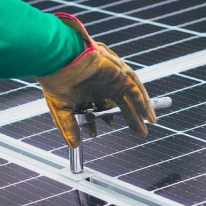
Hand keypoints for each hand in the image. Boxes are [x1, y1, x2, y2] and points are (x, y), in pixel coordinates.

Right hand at [35, 13, 155, 147]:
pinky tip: (148, 116)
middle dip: (131, 119)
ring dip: (139, 112)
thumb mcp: (62, 109)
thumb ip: (69, 127)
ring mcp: (112, 77)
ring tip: (146, 127)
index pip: (98, 107)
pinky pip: (135, 88)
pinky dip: (143, 102)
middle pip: (120, 103)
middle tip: (139, 133)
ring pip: (130, 96)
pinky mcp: (119, 72)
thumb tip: (74, 145)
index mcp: (88, 89)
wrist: (58, 59)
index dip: (99, 121)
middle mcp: (102, 82)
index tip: (95, 133)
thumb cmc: (56, 79)